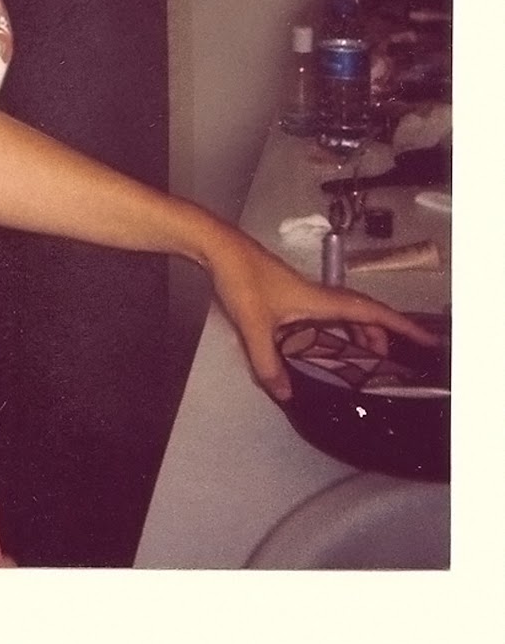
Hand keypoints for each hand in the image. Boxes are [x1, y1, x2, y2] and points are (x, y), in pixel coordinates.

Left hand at [204, 228, 439, 401]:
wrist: (219, 248)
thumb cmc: (241, 280)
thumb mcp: (253, 326)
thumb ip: (268, 363)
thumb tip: (286, 395)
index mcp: (319, 299)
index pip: (368, 312)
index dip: (399, 325)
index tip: (425, 338)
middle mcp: (317, 294)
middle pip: (360, 311)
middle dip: (382, 332)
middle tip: (392, 359)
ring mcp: (303, 291)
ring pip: (343, 311)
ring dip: (359, 329)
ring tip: (366, 353)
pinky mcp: (289, 292)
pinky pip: (326, 311)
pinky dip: (337, 326)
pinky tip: (325, 341)